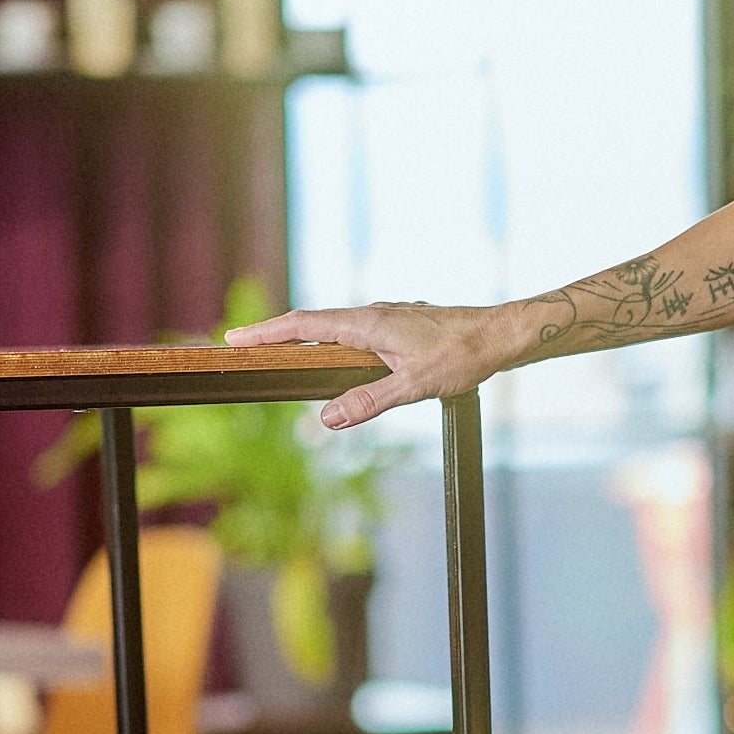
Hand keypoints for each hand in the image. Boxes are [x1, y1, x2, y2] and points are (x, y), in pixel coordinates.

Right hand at [223, 299, 529, 429]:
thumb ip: (368, 401)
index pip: (304, 325)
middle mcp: (372, 314)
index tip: (234, 338)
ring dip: (302, 336)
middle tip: (241, 344)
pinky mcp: (397, 325)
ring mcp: (385, 317)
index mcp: (368, 324)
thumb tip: (327, 418)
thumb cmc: (462, 356)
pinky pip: (352, 330)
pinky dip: (330, 339)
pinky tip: (332, 355)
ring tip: (275, 350)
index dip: (267, 332)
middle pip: (311, 322)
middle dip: (274, 333)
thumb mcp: (414, 385)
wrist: (499, 335)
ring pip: (333, 325)